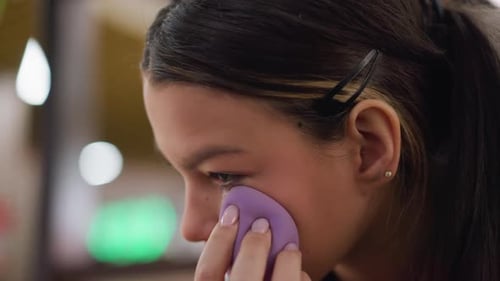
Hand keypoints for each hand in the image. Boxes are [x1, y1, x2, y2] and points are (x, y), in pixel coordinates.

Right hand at [194, 205, 311, 280]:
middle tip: (263, 224)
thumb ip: (224, 270)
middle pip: (242, 279)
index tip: (233, 214)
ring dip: (286, 262)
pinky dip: (300, 280)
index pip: (206, 273)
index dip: (219, 239)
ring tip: (290, 249)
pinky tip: (299, 274)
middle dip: (253, 246)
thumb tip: (234, 225)